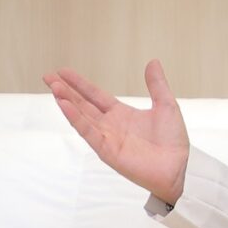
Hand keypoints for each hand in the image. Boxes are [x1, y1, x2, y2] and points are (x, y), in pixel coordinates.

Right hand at [44, 59, 190, 206]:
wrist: (179, 166)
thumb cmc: (173, 141)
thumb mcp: (166, 105)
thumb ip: (157, 84)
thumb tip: (153, 62)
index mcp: (121, 114)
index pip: (94, 95)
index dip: (79, 84)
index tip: (63, 72)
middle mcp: (110, 125)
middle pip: (82, 104)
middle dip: (65, 91)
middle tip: (48, 77)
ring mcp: (107, 138)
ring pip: (81, 117)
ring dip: (67, 102)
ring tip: (54, 88)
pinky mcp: (107, 151)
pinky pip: (88, 133)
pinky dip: (76, 119)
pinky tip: (65, 106)